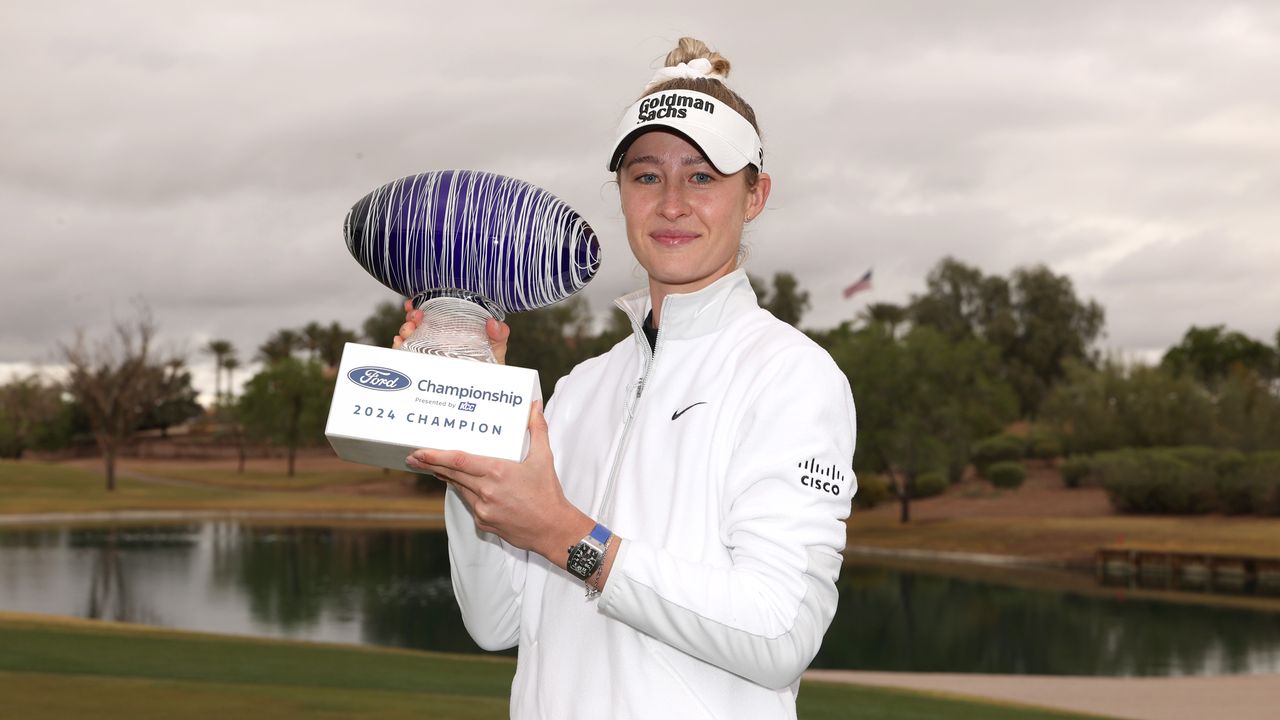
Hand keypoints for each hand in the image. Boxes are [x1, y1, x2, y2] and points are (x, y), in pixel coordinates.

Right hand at [392, 298, 510, 363]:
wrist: (486, 394)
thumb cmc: (489, 370)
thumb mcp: (496, 349)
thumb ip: (498, 335)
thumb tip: (493, 323)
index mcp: (450, 333)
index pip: (431, 316)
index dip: (421, 306)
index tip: (415, 301)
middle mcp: (434, 344)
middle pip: (416, 325)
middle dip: (411, 317)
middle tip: (416, 316)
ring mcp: (426, 357)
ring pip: (408, 340)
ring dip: (405, 330)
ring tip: (409, 329)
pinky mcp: (421, 371)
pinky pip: (404, 359)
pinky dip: (398, 348)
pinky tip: (400, 342)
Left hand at [406, 401, 591, 560]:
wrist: (553, 529)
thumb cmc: (548, 494)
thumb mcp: (544, 458)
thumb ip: (537, 430)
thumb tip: (534, 407)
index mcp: (497, 472)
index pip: (459, 461)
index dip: (436, 456)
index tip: (419, 452)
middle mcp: (486, 491)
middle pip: (451, 475)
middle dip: (431, 465)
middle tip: (414, 457)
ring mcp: (483, 509)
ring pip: (459, 489)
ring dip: (448, 478)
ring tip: (436, 468)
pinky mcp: (484, 523)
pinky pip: (470, 504)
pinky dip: (467, 493)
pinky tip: (466, 487)